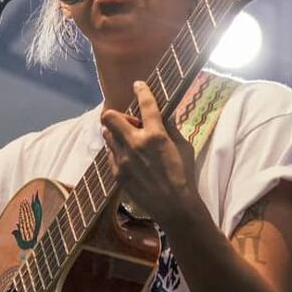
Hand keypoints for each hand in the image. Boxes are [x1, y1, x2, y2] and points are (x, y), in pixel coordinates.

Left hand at [100, 81, 201, 224]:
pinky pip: (109, 154)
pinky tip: (128, 156)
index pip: (146, 104)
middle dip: (117, 115)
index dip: (141, 90)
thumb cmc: (184, 175)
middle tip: (130, 122)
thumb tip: (165, 116)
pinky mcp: (118, 173)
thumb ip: (171, 129)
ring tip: (128, 140)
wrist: (175, 207)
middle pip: (110, 117)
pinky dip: (117, 150)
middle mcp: (135, 144)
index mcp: (155, 135)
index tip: (138, 85)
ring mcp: (123, 160)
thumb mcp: (184, 147)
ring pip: (107, 135)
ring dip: (116, 132)